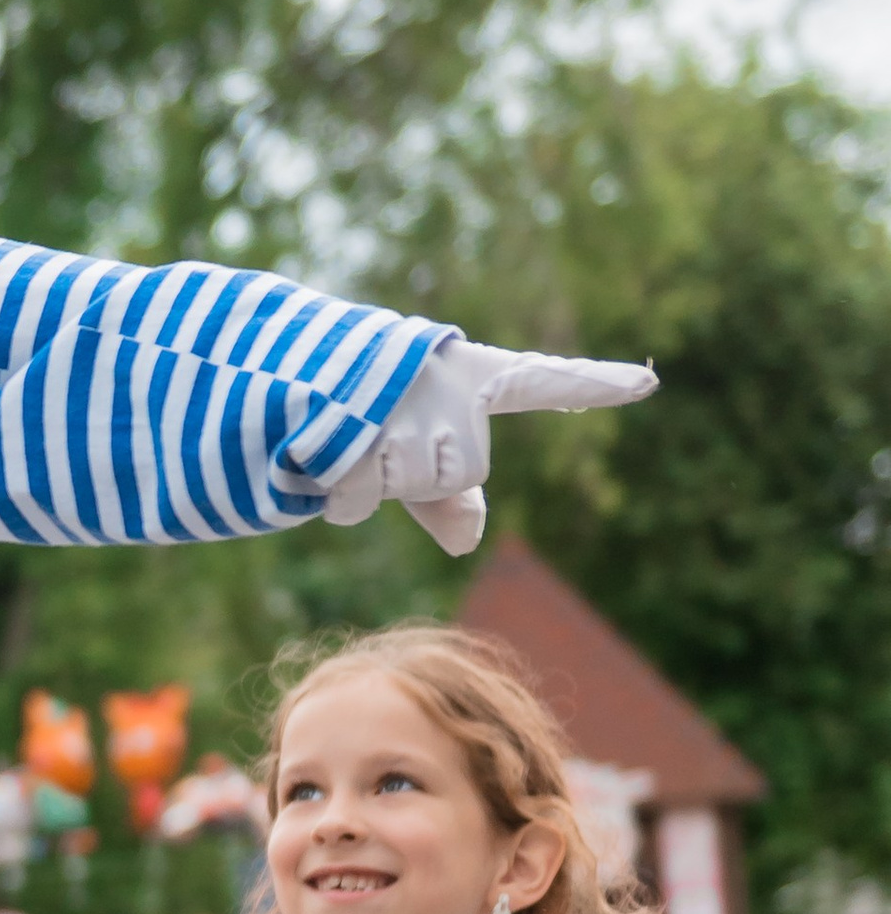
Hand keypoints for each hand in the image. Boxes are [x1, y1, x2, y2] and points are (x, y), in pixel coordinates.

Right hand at [323, 338, 657, 558]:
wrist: (267, 372)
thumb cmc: (345, 409)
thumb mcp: (402, 446)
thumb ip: (444, 495)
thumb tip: (469, 542)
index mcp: (465, 371)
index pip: (540, 377)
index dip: (593, 383)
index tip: (647, 383)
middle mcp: (444, 379)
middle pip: (460, 473)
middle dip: (413, 475)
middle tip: (368, 434)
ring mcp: (406, 402)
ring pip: (410, 486)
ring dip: (366, 479)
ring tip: (337, 434)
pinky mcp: (362, 430)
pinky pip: (361, 498)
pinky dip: (336, 490)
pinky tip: (316, 452)